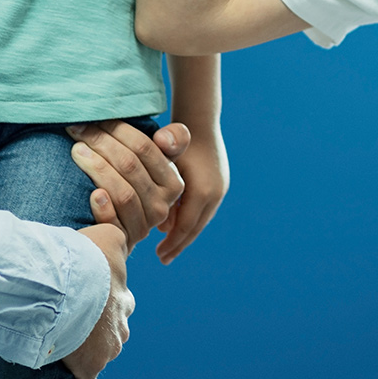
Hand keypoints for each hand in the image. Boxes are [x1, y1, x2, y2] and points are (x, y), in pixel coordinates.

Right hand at [62, 224, 131, 378]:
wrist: (62, 285)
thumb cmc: (83, 258)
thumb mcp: (107, 235)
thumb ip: (115, 238)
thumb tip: (119, 238)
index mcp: (124, 298)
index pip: (117, 301)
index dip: (99, 299)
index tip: (82, 298)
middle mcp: (122, 325)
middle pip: (112, 329)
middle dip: (97, 327)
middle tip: (72, 319)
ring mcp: (108, 348)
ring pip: (101, 352)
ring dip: (86, 348)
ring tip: (62, 339)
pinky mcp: (91, 367)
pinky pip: (85, 377)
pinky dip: (76, 373)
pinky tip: (61, 366)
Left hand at [67, 120, 189, 245]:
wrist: (116, 227)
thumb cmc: (131, 182)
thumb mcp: (151, 162)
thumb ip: (171, 141)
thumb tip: (163, 137)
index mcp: (173, 181)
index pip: (145, 148)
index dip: (117, 129)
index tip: (94, 118)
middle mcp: (162, 205)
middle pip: (130, 166)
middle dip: (101, 142)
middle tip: (77, 130)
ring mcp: (143, 225)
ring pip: (123, 192)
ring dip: (97, 168)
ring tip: (76, 151)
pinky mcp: (124, 241)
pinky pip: (114, 223)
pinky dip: (103, 207)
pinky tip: (92, 194)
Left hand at [155, 127, 229, 264]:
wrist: (199, 120)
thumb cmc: (176, 137)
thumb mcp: (166, 156)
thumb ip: (161, 178)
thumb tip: (160, 195)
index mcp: (201, 191)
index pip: (186, 227)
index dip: (172, 243)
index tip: (159, 256)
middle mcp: (214, 193)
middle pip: (195, 227)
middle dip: (179, 243)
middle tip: (164, 258)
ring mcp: (218, 188)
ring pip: (200, 218)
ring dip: (184, 232)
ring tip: (169, 245)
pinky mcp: (218, 183)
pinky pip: (203, 208)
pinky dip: (190, 219)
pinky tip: (176, 223)